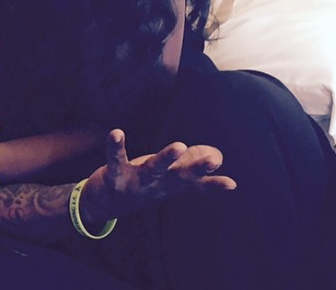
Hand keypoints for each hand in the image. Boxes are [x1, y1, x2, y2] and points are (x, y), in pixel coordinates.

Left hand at [82, 129, 236, 223]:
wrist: (104, 204)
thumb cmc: (142, 184)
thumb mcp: (168, 175)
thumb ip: (191, 164)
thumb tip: (217, 155)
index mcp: (170, 184)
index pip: (195, 185)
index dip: (213, 184)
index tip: (232, 184)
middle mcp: (156, 185)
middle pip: (178, 176)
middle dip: (196, 168)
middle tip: (214, 160)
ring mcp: (136, 182)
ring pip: (152, 169)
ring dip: (166, 158)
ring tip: (180, 146)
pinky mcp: (115, 175)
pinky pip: (115, 159)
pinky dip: (115, 147)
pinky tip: (116, 132)